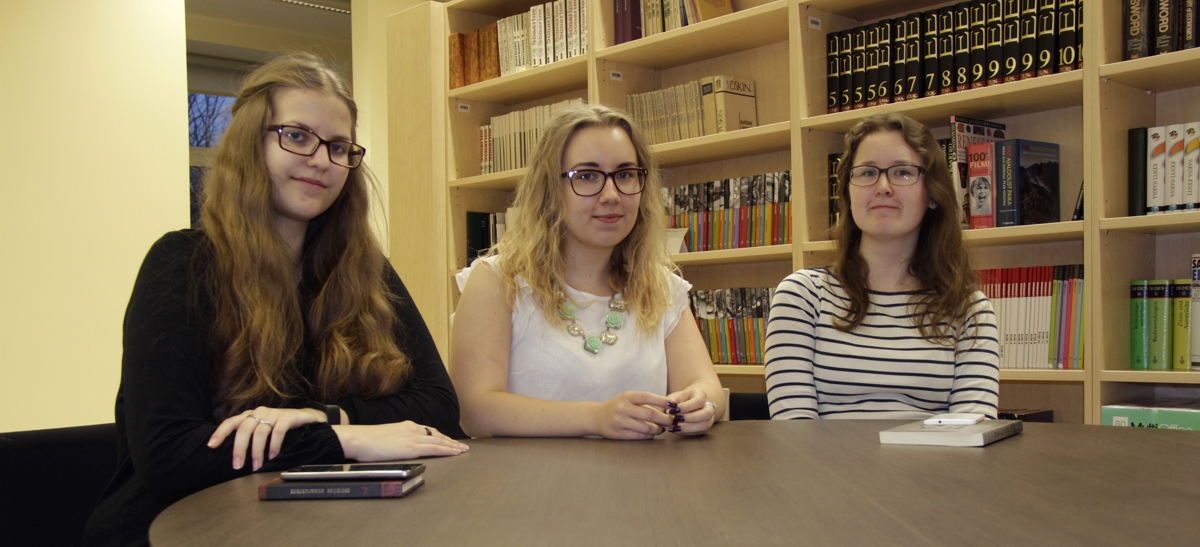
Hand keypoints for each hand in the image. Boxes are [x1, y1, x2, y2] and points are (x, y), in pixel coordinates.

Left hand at [208, 407, 324, 470]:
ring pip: (260, 432)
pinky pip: (278, 431)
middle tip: (237, 466)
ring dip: (257, 451)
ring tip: (257, 466)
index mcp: (250, 416)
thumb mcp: (262, 431)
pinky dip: (274, 445)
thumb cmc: (280, 427)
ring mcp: (274, 413)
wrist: (306, 418)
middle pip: (244, 429)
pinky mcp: (288, 416)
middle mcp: (259, 412)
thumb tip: (235, 457)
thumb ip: (249, 438)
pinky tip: (273, 456)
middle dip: (239, 449)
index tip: (211, 446)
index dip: (220, 433)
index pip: (231, 422)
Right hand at [334, 421, 467, 461]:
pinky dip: (447, 450)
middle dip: (449, 441)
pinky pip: (434, 448)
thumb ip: (394, 441)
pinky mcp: (411, 447)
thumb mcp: (383, 437)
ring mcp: (412, 437)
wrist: (358, 439)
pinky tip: (455, 453)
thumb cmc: (365, 440)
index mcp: (405, 426)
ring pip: (439, 441)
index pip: (427, 431)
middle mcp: (412, 429)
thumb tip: (396, 448)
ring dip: (452, 446)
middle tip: (461, 446)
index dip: (439, 436)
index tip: (447, 440)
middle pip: (436, 435)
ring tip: (463, 451)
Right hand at [591, 391, 676, 439]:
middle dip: (664, 419)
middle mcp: (623, 408)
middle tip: (671, 421)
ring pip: (646, 427)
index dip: (662, 400)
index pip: (647, 397)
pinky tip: (651, 433)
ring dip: (658, 429)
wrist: (596, 417)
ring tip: (662, 429)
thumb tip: (667, 409)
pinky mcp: (619, 434)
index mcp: (626, 397)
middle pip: (649, 414)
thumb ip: (644, 403)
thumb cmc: (618, 407)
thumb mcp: (628, 399)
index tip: (673, 405)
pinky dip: (649, 435)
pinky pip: (639, 436)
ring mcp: (620, 422)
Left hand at [663, 387, 716, 434]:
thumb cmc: (681, 399)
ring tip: (675, 428)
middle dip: (691, 418)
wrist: (690, 404)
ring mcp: (709, 418)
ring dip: (689, 428)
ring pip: (705, 425)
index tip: (674, 410)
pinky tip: (677, 430)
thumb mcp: (676, 397)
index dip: (686, 407)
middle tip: (676, 419)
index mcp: (702, 395)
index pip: (698, 401)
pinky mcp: (705, 427)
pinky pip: (699, 432)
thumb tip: (668, 409)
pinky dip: (687, 432)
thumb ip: (672, 401)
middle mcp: (709, 407)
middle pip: (707, 413)